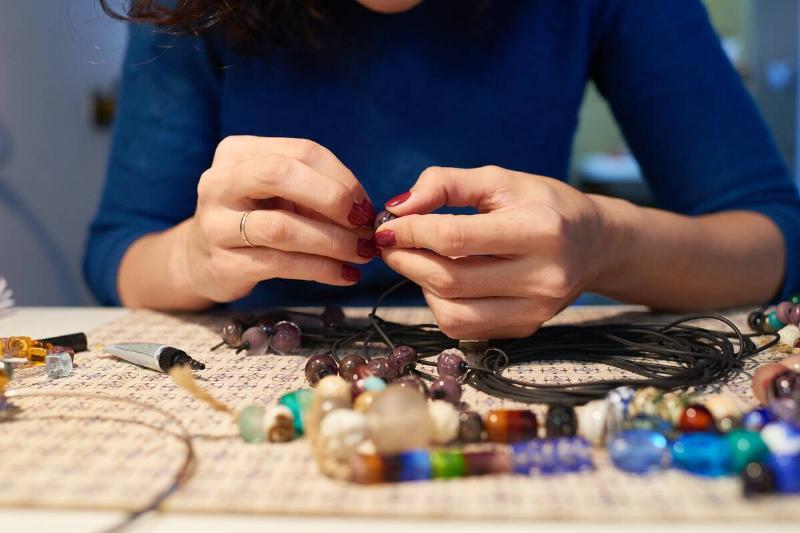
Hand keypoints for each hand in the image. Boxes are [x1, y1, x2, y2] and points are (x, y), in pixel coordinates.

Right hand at [181, 136, 376, 302]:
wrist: (200, 257)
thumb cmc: (253, 217)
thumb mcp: (278, 193)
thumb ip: (316, 192)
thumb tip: (366, 211)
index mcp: (238, 152)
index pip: (302, 151)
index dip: (342, 178)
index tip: (366, 205)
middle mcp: (220, 182)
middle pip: (279, 174)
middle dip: (332, 198)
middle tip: (364, 224)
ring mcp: (216, 223)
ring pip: (282, 227)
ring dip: (332, 241)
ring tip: (362, 253)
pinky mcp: (222, 263)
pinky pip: (280, 264)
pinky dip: (320, 269)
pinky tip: (344, 274)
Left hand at [376, 166, 610, 338]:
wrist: (596, 245)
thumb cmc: (544, 205)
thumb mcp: (500, 180)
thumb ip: (446, 184)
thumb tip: (398, 208)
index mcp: (539, 230)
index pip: (456, 238)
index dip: (411, 232)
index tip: (388, 225)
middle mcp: (541, 277)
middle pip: (449, 280)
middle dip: (407, 260)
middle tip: (390, 243)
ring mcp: (535, 311)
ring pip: (452, 313)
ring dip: (421, 286)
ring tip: (417, 260)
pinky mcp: (525, 329)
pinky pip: (464, 327)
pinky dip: (440, 304)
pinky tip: (443, 280)